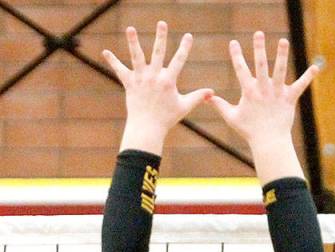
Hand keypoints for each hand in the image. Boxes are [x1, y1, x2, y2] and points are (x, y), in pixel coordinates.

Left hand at [103, 22, 211, 153]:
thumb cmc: (167, 118)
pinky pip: (120, 70)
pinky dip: (113, 61)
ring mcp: (140, 79)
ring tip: (131, 28)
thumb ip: (198, 97)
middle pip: (158, 53)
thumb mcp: (184, 106)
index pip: (179, 61)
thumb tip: (212, 92)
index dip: (185, 48)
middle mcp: (154, 77)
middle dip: (161, 37)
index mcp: (168, 82)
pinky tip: (105, 52)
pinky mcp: (129, 83)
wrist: (147, 128)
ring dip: (133, 42)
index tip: (188, 35)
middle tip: (162, 23)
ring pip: (137, 57)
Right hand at [211, 32, 317, 151]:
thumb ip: (220, 105)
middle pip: (260, 65)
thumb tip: (207, 97)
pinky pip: (300, 86)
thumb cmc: (250, 131)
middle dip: (259, 48)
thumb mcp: (232, 117)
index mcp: (249, 92)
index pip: (240, 69)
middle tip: (258, 33)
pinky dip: (308, 77)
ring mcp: (277, 94)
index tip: (233, 42)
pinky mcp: (289, 99)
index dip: (236, 55)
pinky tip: (316, 67)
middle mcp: (263, 90)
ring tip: (283, 40)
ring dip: (281, 55)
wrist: (269, 143)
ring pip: (279, 71)